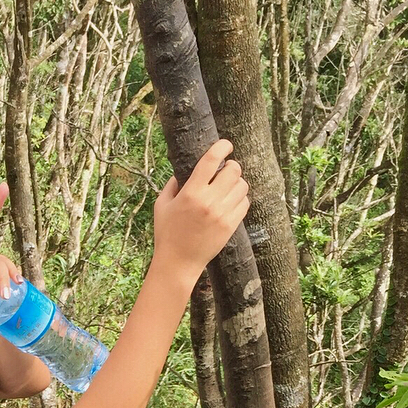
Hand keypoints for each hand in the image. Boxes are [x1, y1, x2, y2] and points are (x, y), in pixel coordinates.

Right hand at [152, 140, 250, 283]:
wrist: (178, 263)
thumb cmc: (167, 234)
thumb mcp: (162, 206)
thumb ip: (172, 185)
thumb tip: (183, 171)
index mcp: (191, 193)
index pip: (211, 160)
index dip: (222, 147)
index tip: (226, 145)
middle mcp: (209, 201)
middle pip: (233, 170)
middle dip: (232, 166)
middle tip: (226, 170)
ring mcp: (222, 213)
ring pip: (242, 185)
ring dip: (237, 182)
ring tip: (228, 187)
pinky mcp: (230, 225)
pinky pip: (245, 202)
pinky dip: (240, 198)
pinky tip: (231, 201)